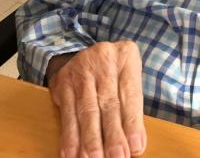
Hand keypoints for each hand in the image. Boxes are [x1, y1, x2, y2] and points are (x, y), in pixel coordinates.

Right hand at [47, 41, 145, 157]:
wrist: (83, 52)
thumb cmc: (114, 70)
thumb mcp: (128, 77)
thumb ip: (132, 107)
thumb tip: (135, 145)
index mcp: (126, 56)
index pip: (131, 93)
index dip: (132, 122)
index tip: (136, 147)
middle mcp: (103, 59)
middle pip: (109, 103)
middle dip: (113, 135)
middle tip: (117, 157)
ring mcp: (81, 70)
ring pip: (87, 110)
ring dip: (90, 140)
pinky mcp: (63, 82)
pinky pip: (67, 114)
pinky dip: (69, 137)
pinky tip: (72, 154)